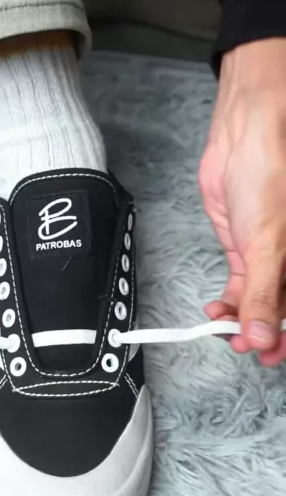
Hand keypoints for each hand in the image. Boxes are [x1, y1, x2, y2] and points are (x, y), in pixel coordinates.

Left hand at [199, 39, 285, 365]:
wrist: (243, 139)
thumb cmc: (271, 176)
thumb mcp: (269, 244)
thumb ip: (264, 294)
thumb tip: (266, 337)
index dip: (285, 336)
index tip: (268, 355)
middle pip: (281, 310)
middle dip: (262, 333)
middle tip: (243, 347)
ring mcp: (269, 258)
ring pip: (258, 302)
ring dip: (241, 320)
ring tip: (224, 331)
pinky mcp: (245, 249)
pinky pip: (240, 286)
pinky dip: (229, 302)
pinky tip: (217, 312)